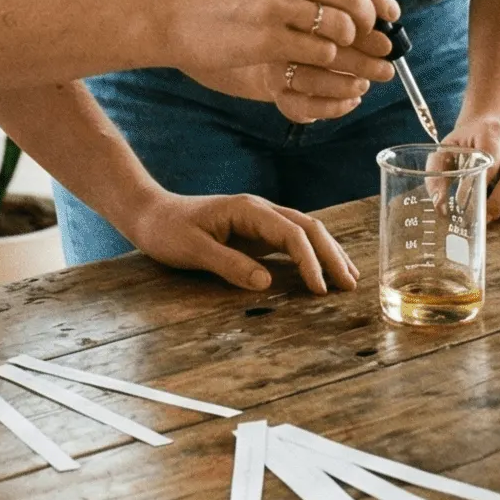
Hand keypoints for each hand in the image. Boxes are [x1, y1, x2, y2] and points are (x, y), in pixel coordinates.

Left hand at [116, 189, 359, 294]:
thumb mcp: (193, 250)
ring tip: (349, 278)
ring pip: (305, 231)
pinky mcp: (255, 232)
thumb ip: (229, 265)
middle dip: (332, 255)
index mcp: (248, 210)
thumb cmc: (167, 230)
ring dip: (328, 253)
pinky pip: (292, 241)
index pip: (292, 234)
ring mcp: (259, 220)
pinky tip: (322, 270)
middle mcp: (260, 210)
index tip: (320, 289)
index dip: (310, 261)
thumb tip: (266, 282)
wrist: (149, 214)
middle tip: (350, 285)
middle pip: (308, 228)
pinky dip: (312, 255)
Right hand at [156, 0, 398, 104]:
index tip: (391, 13)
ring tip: (338, 52)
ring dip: (347, 44)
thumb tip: (361, 0)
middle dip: (371, 22)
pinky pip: (317, 51)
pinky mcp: (266, 37)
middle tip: (374, 39)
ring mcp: (274, 3)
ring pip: (340, 26)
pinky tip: (313, 60)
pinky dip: (324, 60)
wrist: (171, 14)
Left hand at [444, 115, 499, 220]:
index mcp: (493, 132)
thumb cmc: (467, 145)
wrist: (492, 127)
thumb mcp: (446, 151)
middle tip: (486, 216)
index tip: (469, 200)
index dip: (483, 181)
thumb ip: (437, 175)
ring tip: (499, 214)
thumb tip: (441, 206)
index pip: (492, 156)